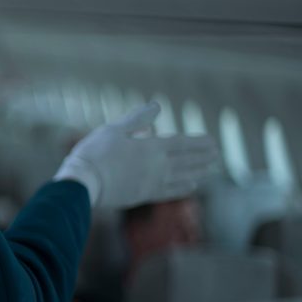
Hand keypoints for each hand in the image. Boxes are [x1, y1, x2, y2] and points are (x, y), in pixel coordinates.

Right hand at [53, 102, 217, 207]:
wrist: (83, 184)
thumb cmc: (94, 153)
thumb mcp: (114, 129)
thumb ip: (138, 119)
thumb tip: (158, 106)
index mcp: (151, 147)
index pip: (182, 144)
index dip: (198, 142)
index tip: (212, 141)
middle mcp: (157, 166)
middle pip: (186, 161)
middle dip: (203, 157)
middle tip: (218, 154)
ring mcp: (151, 183)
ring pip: (182, 177)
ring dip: (198, 172)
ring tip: (211, 170)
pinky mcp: (142, 195)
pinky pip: (169, 191)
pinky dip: (182, 188)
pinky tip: (191, 186)